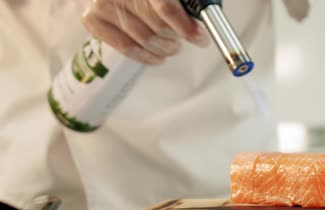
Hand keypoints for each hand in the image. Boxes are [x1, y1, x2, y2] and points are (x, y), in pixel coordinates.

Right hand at [79, 0, 209, 64]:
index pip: (165, 6)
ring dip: (164, 48)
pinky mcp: (92, 20)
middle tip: (183, 40)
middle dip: (176, 37)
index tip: (200, 39)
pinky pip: (126, 47)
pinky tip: (157, 57)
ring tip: (172, 47)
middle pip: (157, 26)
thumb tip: (201, 12)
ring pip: (144, 39)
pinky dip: (146, 56)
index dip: (186, 26)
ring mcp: (102, 5)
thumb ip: (177, 2)